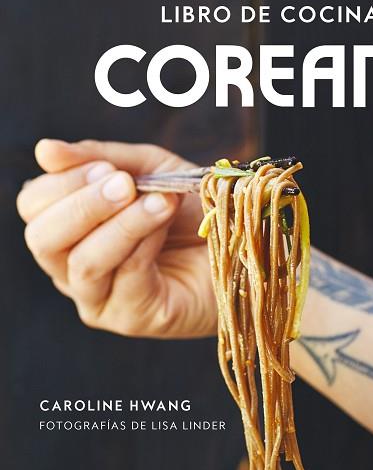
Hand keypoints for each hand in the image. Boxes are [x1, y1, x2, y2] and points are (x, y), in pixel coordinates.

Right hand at [17, 139, 216, 337]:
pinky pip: (126, 279)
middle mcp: (72, 270)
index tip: (108, 168)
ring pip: (84, 263)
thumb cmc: (191, 211)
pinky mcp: (132, 319)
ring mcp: (99, 300)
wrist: (242, 249)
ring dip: (122, 224)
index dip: (62, 183)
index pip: (33, 208)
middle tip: (124, 184)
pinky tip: (166, 221)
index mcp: (68, 231)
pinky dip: (146, 243)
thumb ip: (100, 159)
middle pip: (43, 239)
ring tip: (159, 201)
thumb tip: (44, 150)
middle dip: (82, 205)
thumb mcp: (149, 169)